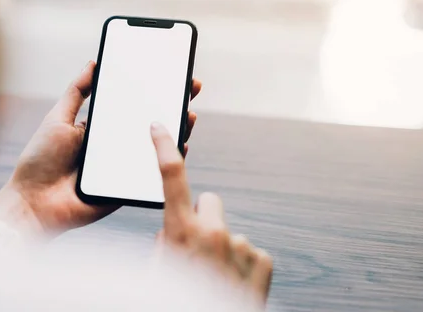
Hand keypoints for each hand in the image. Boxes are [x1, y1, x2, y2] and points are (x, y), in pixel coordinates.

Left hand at [0, 61, 201, 235]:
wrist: (33, 202)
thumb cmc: (40, 160)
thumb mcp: (58, 118)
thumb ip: (77, 92)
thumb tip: (94, 62)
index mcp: (100, 127)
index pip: (131, 104)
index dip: (151, 89)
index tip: (169, 71)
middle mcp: (115, 145)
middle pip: (148, 123)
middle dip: (170, 105)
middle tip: (189, 86)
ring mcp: (123, 166)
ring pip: (155, 147)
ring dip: (175, 131)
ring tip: (188, 114)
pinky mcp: (127, 186)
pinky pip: (153, 173)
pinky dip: (169, 161)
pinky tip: (181, 146)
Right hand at [150, 123, 272, 307]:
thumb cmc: (179, 302)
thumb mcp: (159, 275)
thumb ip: (165, 246)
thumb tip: (171, 232)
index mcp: (180, 233)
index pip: (171, 177)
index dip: (164, 148)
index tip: (159, 128)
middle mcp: (213, 233)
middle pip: (209, 201)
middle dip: (203, 218)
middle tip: (198, 248)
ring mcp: (241, 246)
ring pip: (229, 233)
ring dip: (223, 249)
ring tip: (217, 279)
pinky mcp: (263, 260)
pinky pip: (250, 251)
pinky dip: (243, 265)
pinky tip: (234, 285)